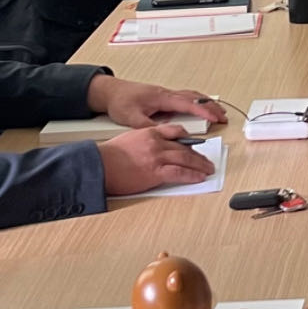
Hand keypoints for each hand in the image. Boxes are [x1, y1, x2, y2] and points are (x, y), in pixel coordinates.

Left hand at [88, 76, 226, 126]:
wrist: (110, 91)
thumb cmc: (120, 101)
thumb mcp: (131, 117)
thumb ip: (147, 126)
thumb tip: (161, 135)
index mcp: (162, 98)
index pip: (188, 104)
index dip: (204, 112)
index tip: (216, 118)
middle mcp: (167, 94)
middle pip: (195, 98)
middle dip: (211, 107)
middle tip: (224, 116)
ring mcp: (166, 94)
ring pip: (191, 96)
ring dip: (206, 103)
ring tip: (217, 112)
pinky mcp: (163, 97)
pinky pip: (185, 97)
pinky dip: (197, 102)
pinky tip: (198, 108)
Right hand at [98, 123, 217, 194]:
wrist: (99, 165)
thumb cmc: (109, 155)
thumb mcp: (129, 138)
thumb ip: (145, 140)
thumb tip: (154, 148)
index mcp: (150, 132)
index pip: (176, 131)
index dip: (188, 138)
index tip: (195, 144)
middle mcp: (156, 142)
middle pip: (184, 147)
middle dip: (198, 154)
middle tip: (206, 160)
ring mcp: (157, 157)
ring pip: (186, 158)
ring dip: (200, 165)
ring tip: (208, 169)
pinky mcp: (155, 172)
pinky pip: (179, 173)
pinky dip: (192, 175)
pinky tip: (199, 177)